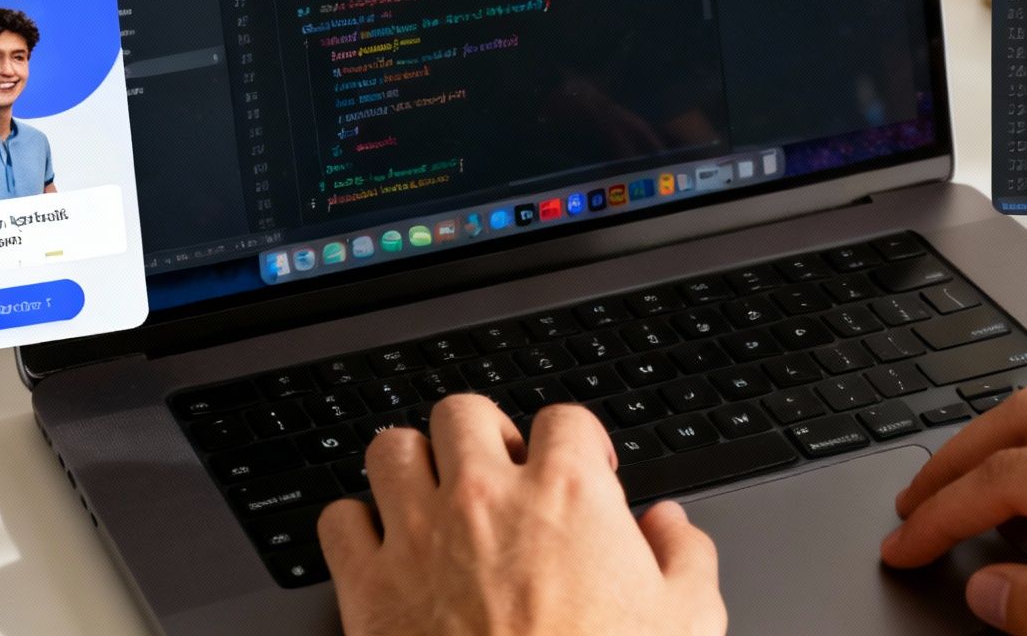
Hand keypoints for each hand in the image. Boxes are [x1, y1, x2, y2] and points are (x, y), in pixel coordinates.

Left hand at [317, 394, 724, 635]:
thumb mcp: (687, 621)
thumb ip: (685, 558)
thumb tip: (672, 526)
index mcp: (567, 495)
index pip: (563, 418)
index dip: (577, 441)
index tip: (580, 467)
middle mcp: (484, 498)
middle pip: (464, 412)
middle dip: (484, 435)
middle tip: (501, 473)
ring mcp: (418, 537)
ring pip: (392, 448)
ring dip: (413, 465)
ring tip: (434, 497)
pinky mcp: (367, 587)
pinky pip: (338, 521)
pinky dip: (357, 527)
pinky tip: (384, 550)